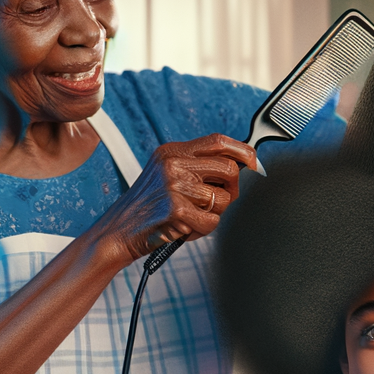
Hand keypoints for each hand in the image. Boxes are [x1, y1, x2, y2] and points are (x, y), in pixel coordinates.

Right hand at [96, 133, 256, 264]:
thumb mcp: (167, 176)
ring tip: (190, 218)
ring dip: (212, 215)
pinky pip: (212, 222)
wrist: (117, 232)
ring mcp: (174, 186)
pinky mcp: (175, 210)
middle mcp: (173, 164)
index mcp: (172, 152)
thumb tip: (241, 168)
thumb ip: (197, 168)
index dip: (243, 150)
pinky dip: (202, 231)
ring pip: (222, 199)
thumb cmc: (148, 209)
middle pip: (229, 170)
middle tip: (217, 203)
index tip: (255, 162)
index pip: (218, 141)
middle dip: (231, 191)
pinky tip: (184, 229)